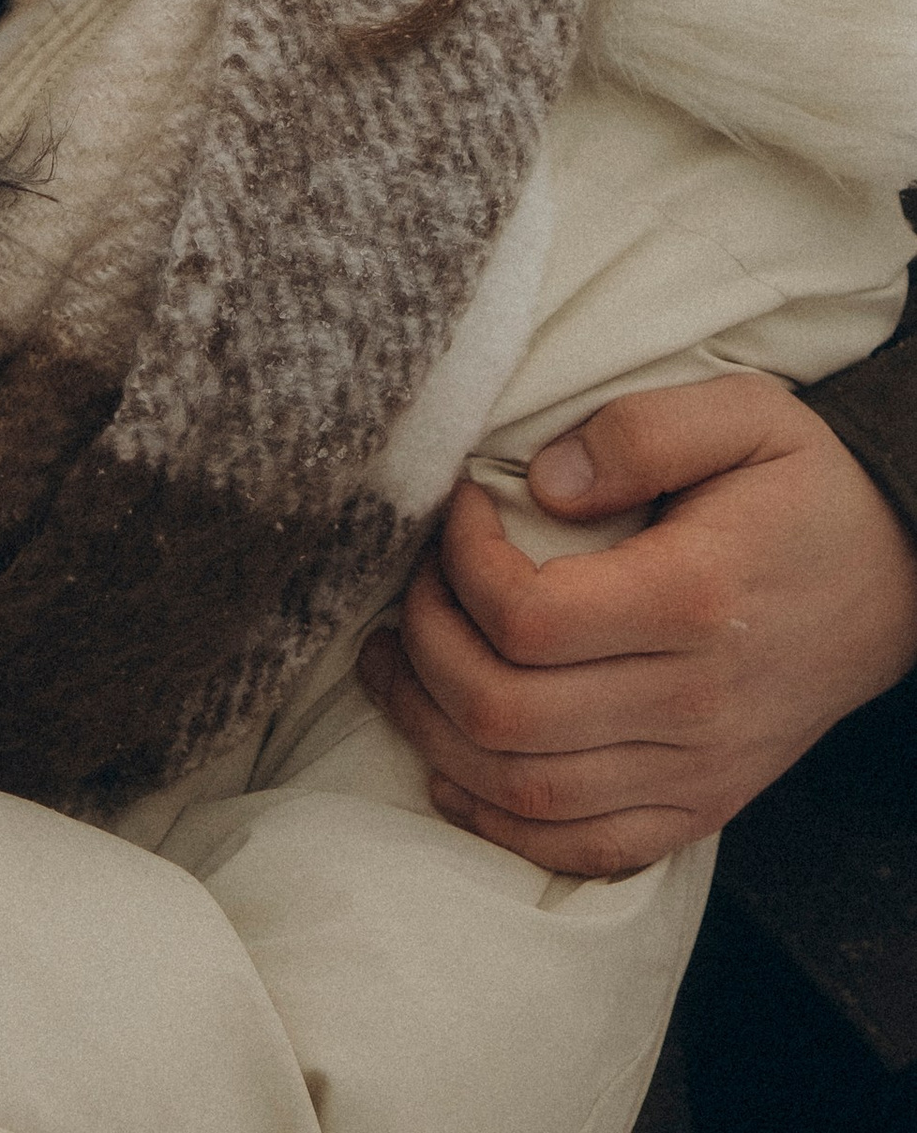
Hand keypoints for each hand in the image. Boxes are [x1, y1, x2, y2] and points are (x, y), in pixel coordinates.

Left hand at [360, 372, 916, 877]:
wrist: (903, 578)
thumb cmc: (808, 486)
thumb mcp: (743, 412)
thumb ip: (639, 430)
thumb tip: (541, 481)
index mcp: (695, 601)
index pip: (526, 618)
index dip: (459, 563)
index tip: (458, 507)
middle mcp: (693, 703)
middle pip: (505, 712)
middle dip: (422, 646)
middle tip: (408, 587)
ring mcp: (699, 769)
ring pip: (526, 791)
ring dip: (432, 732)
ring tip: (394, 665)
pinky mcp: (701, 805)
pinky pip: (585, 848)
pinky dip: (501, 823)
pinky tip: (451, 766)